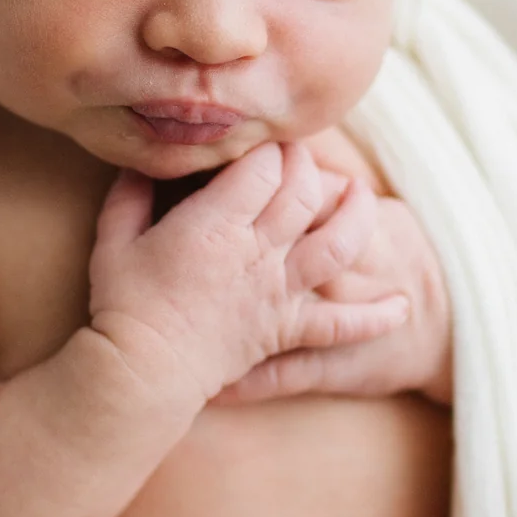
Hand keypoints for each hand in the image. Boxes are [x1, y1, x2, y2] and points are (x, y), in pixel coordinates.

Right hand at [87, 142, 410, 406]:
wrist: (142, 375)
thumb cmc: (124, 306)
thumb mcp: (115, 237)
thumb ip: (132, 191)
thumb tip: (142, 159)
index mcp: (216, 224)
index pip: (264, 166)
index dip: (269, 146)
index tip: (262, 140)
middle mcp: (257, 252)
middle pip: (304, 192)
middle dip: (307, 165)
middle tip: (299, 158)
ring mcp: (278, 292)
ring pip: (338, 244)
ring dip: (357, 216)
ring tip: (360, 197)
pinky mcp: (286, 329)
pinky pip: (341, 324)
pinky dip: (375, 317)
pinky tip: (402, 306)